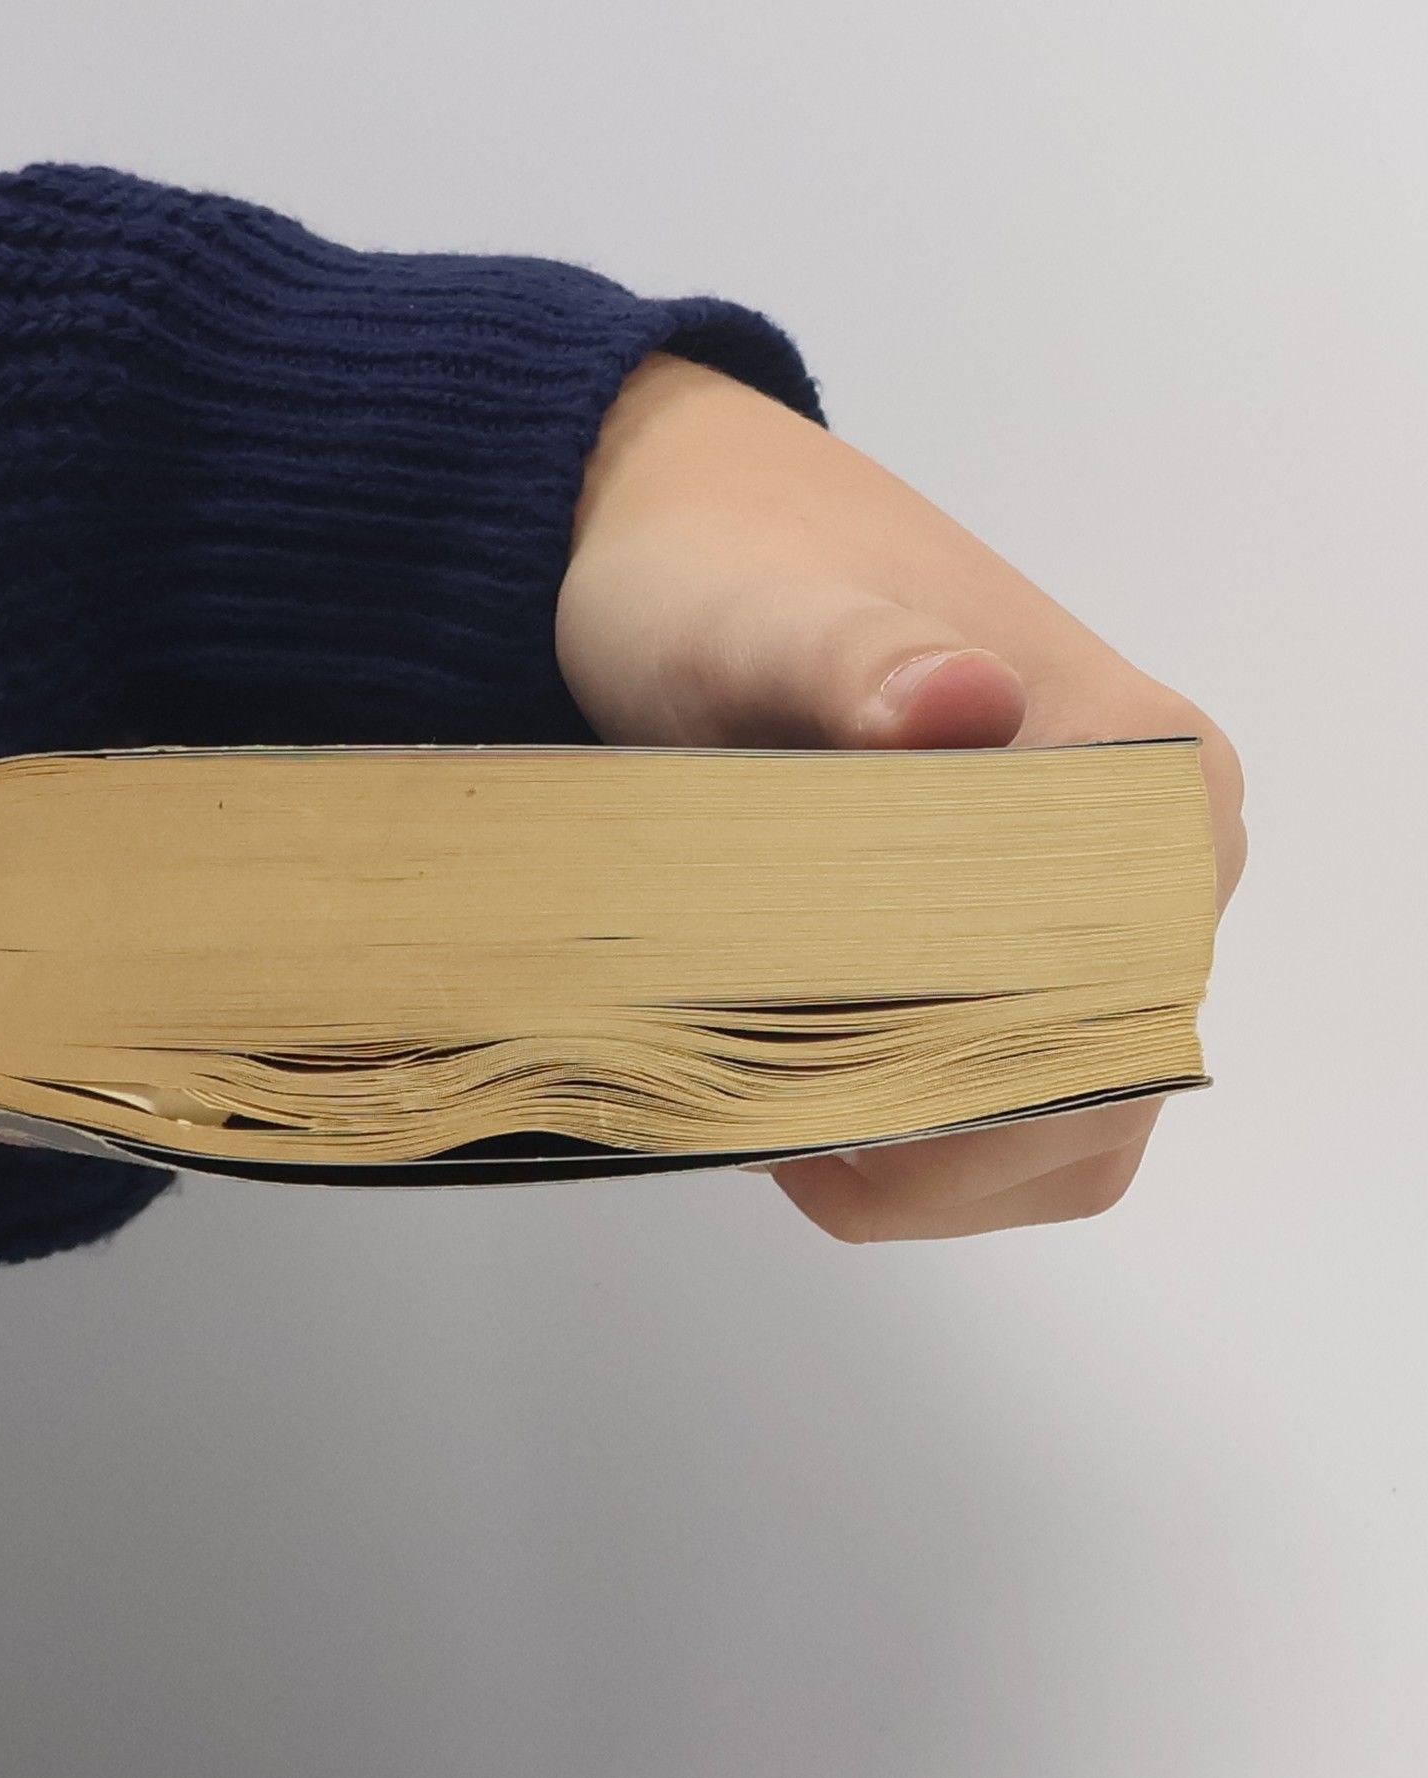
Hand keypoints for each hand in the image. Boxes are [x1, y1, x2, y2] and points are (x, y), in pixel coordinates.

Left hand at [556, 349, 1245, 1241]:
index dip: (948, 1109)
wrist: (704, 537)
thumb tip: (961, 702)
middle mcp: (1161, 857)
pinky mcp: (1042, 933)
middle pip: (1092, 1099)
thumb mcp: (754, 623)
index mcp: (1146, 783)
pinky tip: (818, 1104)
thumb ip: (854, 667)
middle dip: (924, 1140)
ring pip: (1068, 1124)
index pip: (1103, 1039)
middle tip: (760, 1108)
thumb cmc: (722, 580)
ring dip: (929, 1154)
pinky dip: (931, 1133)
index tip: (797, 1103)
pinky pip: (1029, 1099)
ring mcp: (1109, 904)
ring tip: (783, 1113)